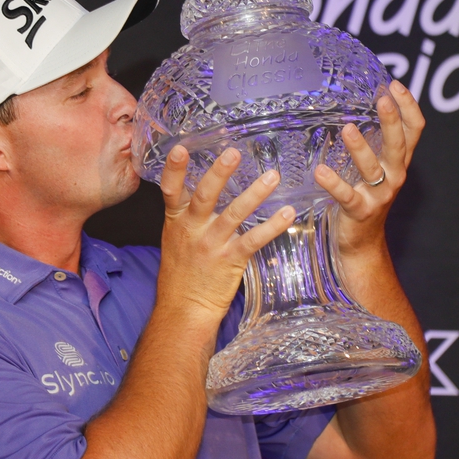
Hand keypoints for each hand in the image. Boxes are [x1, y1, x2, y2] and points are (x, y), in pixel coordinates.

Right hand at [157, 145, 294, 321]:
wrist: (184, 310)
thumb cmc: (181, 273)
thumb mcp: (175, 238)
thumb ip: (186, 214)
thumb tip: (201, 185)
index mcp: (176, 221)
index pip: (170, 190)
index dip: (174, 169)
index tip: (181, 148)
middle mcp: (192, 230)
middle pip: (205, 196)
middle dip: (219, 173)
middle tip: (234, 153)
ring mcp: (212, 245)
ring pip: (234, 214)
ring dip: (255, 194)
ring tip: (272, 176)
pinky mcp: (231, 260)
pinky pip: (254, 240)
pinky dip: (272, 226)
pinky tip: (288, 213)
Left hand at [313, 79, 424, 256]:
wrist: (362, 243)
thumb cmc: (366, 197)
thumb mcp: (376, 168)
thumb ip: (375, 143)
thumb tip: (360, 107)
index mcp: (398, 161)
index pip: (414, 130)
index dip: (409, 106)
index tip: (395, 85)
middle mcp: (394, 175)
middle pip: (399, 144)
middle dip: (392, 121)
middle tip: (382, 99)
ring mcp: (379, 194)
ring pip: (373, 168)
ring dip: (360, 148)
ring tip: (346, 129)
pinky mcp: (360, 210)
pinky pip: (347, 195)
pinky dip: (333, 182)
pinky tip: (320, 170)